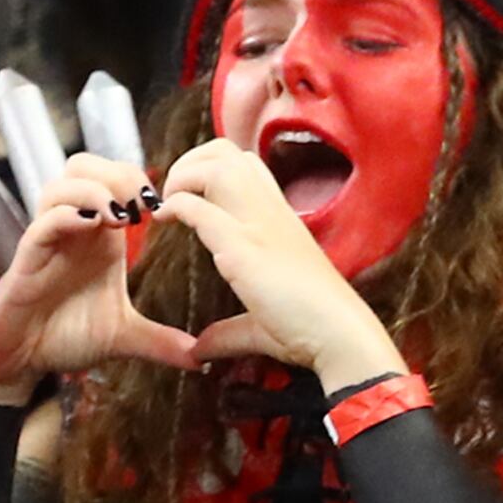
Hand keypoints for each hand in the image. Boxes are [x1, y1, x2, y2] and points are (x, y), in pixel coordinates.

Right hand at [0, 156, 201, 406]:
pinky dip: (68, 215)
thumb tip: (201, 361)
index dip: (139, 180)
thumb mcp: (122, 337)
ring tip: (120, 217)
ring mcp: (49, 238)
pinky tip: (92, 227)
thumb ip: (160, 342)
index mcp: (99, 235)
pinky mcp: (28, 256)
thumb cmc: (63, 336)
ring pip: (63, 182)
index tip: (165, 208)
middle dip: (118, 174)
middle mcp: (74, 228)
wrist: (20, 358)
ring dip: (95, 190)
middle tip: (143, 205)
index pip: (114, 177)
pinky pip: (44, 220)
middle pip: (86, 165)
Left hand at [159, 138, 405, 386]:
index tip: (188, 195)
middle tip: (171, 193)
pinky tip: (163, 219)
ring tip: (166, 202)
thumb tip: (201, 350)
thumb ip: (228, 332)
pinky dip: (175, 205)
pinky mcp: (244, 246)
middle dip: (190, 161)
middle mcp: (269, 211)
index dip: (211, 169)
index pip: (245, 166)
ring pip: (215, 166)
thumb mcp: (261, 324)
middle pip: (226, 152)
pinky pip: (199, 206)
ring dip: (181, 176)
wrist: (339, 334)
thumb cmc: (309, 328)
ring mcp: (258, 223)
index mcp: (279, 219)